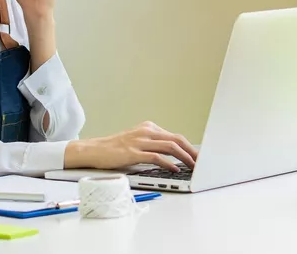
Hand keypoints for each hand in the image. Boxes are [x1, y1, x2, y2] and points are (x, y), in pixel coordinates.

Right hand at [64, 121, 198, 171]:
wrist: (95, 150)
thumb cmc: (116, 149)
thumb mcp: (137, 142)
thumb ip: (153, 145)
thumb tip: (173, 157)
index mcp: (149, 128)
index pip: (175, 136)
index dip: (189, 147)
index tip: (198, 156)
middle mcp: (146, 132)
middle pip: (177, 139)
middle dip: (192, 151)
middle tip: (201, 162)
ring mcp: (140, 141)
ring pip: (170, 146)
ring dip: (184, 157)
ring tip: (192, 166)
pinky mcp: (133, 152)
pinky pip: (156, 157)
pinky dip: (168, 163)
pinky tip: (174, 169)